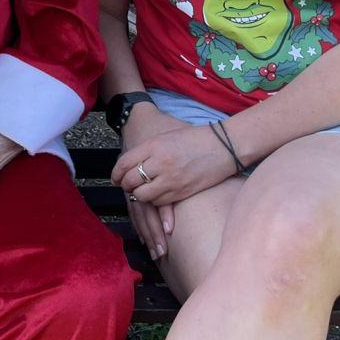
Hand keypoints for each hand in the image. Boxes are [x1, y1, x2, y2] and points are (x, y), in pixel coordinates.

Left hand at [116, 105, 184, 255]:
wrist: (223, 146)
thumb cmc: (194, 139)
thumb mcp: (166, 137)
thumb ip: (147, 150)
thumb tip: (129, 164)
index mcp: (154, 145)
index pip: (124, 163)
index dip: (116, 173)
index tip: (115, 178)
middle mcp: (160, 162)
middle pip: (131, 181)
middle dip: (126, 185)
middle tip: (128, 185)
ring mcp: (171, 179)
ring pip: (143, 196)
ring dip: (139, 195)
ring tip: (142, 190)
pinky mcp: (181, 192)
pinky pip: (159, 203)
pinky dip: (154, 201)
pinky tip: (157, 195)